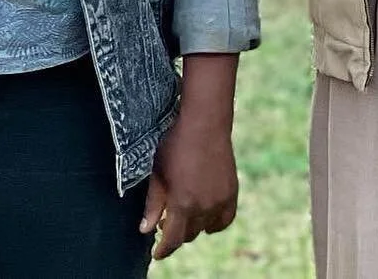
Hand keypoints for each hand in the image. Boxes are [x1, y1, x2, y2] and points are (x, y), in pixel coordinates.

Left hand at [141, 98, 238, 259]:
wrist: (204, 122)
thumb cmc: (175, 144)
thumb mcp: (158, 172)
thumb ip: (153, 204)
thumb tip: (145, 230)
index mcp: (182, 203)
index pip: (172, 240)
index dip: (163, 250)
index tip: (156, 254)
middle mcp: (203, 207)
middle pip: (189, 235)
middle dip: (176, 232)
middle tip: (166, 222)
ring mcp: (220, 201)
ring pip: (205, 228)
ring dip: (193, 226)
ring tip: (184, 212)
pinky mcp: (232, 193)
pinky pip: (224, 220)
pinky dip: (214, 223)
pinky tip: (205, 216)